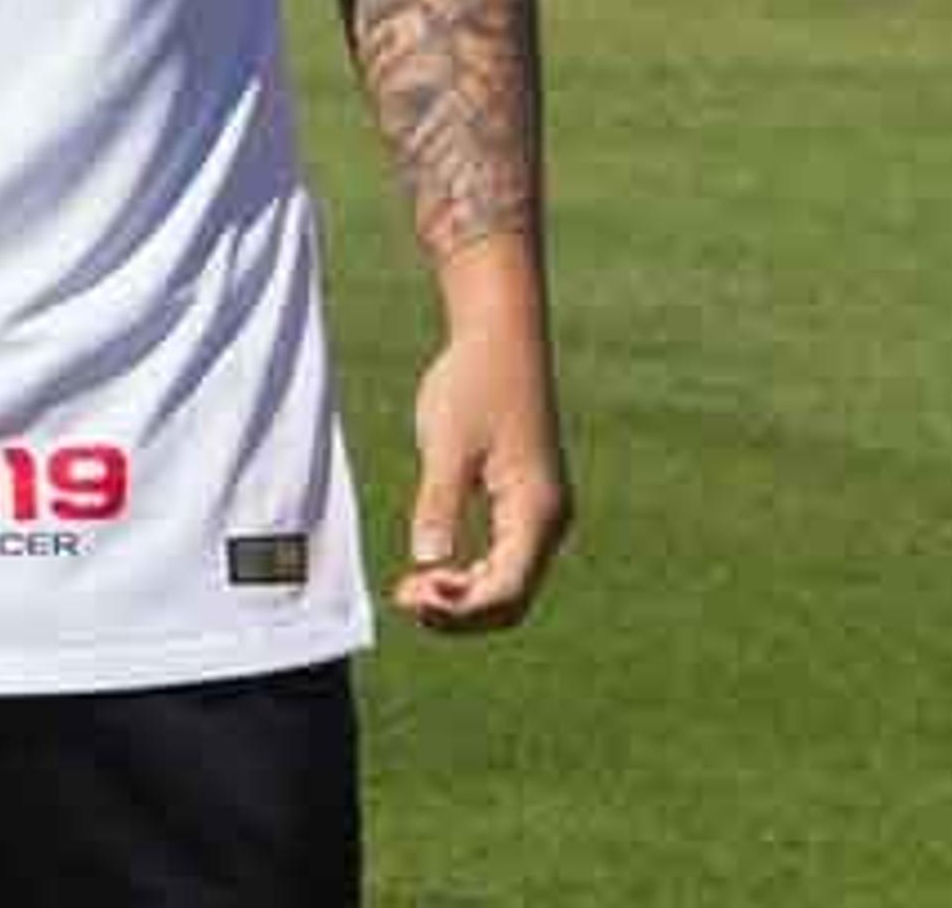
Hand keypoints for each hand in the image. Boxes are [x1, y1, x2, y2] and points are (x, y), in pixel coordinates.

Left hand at [393, 312, 571, 633]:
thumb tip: (427, 563)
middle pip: (511, 600)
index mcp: (537, 512)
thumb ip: (438, 503)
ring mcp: (539, 514)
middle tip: (403, 595)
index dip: (459, 610)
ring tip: (410, 588)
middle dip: (459, 612)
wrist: (499, 339)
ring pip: (508, 585)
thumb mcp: (447, 444)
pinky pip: (503, 560)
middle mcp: (548, 521)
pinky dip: (469, 576)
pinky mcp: (523, 504)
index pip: (506, 592)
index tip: (409, 593)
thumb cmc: (474, 384)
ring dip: (462, 598)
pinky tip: (432, 570)